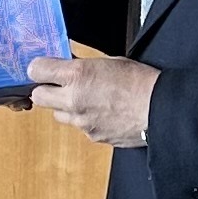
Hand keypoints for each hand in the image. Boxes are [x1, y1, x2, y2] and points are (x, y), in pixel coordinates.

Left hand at [26, 55, 155, 147]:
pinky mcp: (91, 136)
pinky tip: (101, 113)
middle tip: (59, 85)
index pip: (36, 70)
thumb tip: (66, 63)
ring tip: (86, 100)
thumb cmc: (140, 82)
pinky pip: (78, 127)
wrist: (160, 109)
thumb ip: (82, 65)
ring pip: (57, 114)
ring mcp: (81, 121)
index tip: (43, 68)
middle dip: (46, 90)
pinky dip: (84, 120)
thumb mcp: (108, 62)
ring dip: (65, 107)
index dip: (39, 68)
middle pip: (38, 97)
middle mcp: (74, 100)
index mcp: (77, 75)